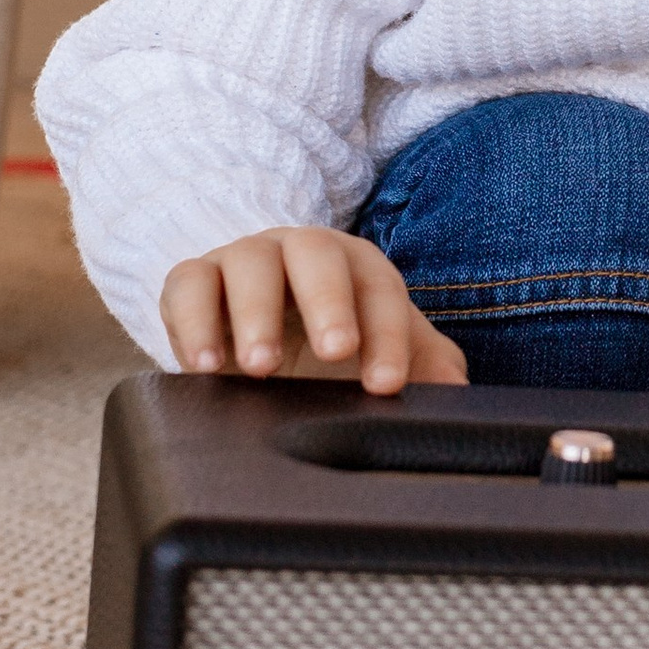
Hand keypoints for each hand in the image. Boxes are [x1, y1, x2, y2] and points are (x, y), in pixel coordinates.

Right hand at [160, 231, 467, 394]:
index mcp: (357, 267)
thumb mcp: (382, 354)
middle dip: (328, 301)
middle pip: (317, 255)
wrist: (259, 332)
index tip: (386, 384)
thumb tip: (462, 396)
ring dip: (254, 312)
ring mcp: (243, 260)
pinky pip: (187, 286)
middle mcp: (301, 252)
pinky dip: (191, 321)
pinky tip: (205, 366)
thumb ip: (427, 367)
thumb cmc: (333, 344)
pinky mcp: (193, 280)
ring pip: (248, 262)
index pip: (380, 289)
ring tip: (259, 368)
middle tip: (335, 352)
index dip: (388, 334)